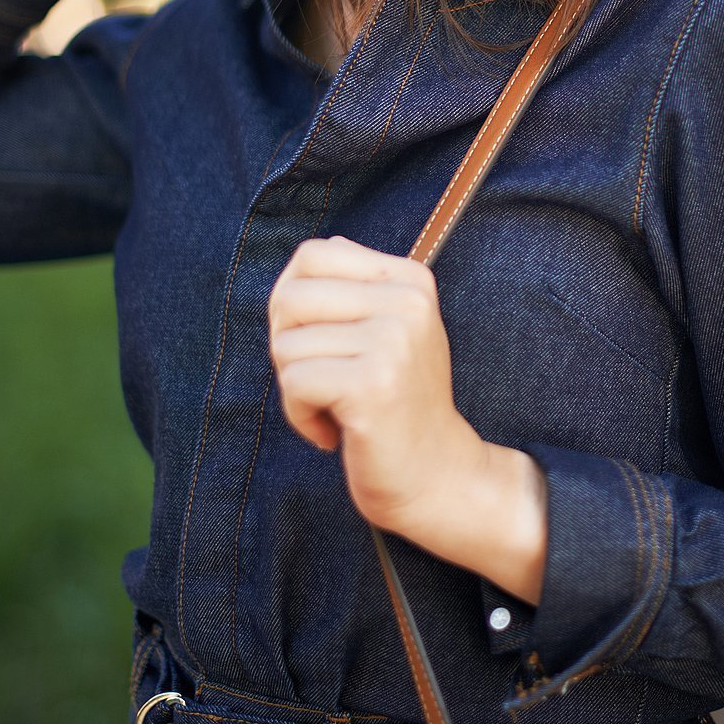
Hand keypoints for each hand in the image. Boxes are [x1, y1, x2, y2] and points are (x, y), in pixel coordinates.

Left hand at [267, 235, 548, 603]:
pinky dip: (299, 416)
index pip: (312, 256)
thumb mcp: (389, 331)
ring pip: (286, 344)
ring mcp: (393, 341)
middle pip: (291, 297)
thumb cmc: (398, 404)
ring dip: (296, 387)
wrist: (437, 475)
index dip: (293, 301)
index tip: (320, 343)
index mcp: (410, 279)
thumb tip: (322, 248)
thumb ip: (357, 287)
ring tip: (334, 408)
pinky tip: (332, 432)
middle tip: (321, 381)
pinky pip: (294, 383)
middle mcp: (407, 302)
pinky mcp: (372, 384)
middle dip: (288, 346)